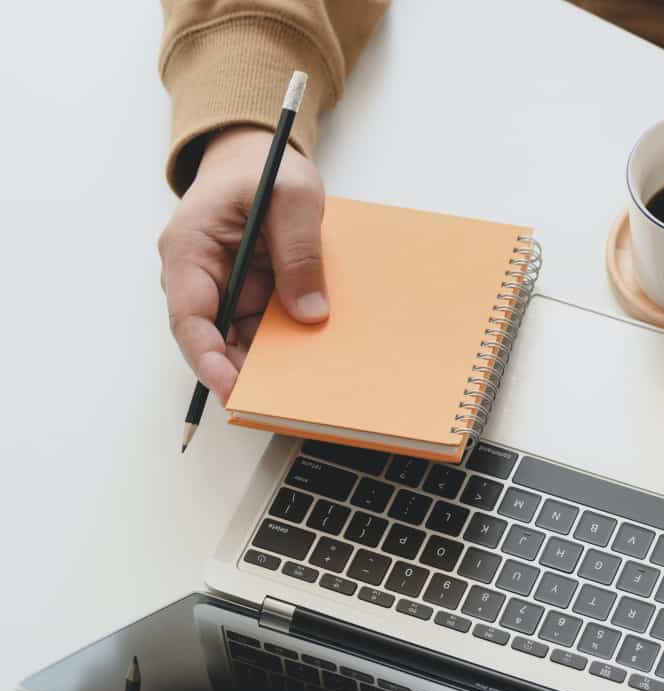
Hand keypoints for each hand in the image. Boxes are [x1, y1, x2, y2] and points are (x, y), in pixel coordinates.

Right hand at [158, 126, 326, 402]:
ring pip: (240, 340)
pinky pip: (263, 329)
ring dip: (270, 362)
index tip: (232, 389)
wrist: (258, 158)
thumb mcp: (293, 196)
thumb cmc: (266, 168)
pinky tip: (313, 359)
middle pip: (215, 339)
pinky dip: (284, 345)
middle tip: (284, 399)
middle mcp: (199, 277)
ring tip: (305, 385)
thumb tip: (309, 312)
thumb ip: (299, 250)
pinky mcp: (248, 295)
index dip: (207, 359)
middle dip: (246, 370)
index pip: (190, 317)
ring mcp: (223, 289)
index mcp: (190, 249)